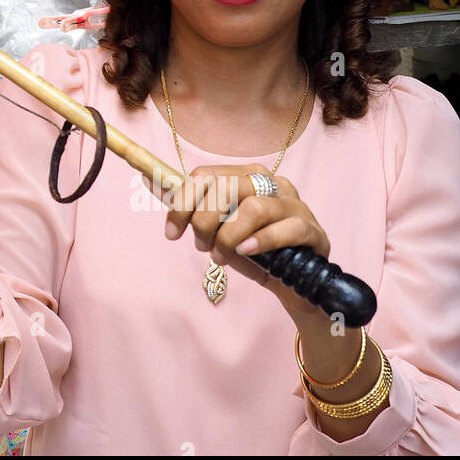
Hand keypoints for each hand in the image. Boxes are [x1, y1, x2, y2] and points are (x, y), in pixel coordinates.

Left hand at [162, 164, 330, 318]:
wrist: (291, 284)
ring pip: (253, 207)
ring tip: (222, 257)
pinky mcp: (312, 230)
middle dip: (203, 220)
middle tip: (201, 246)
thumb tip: (147, 179)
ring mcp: (295, 204)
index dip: (182, 203)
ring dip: (228, 237)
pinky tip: (246, 253)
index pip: (205, 175)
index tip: (171, 233)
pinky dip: (259, 242)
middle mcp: (271, 183)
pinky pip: (285, 228)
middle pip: (225, 187)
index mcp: (245, 176)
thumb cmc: (251, 252)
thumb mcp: (215, 229)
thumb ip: (188, 206)